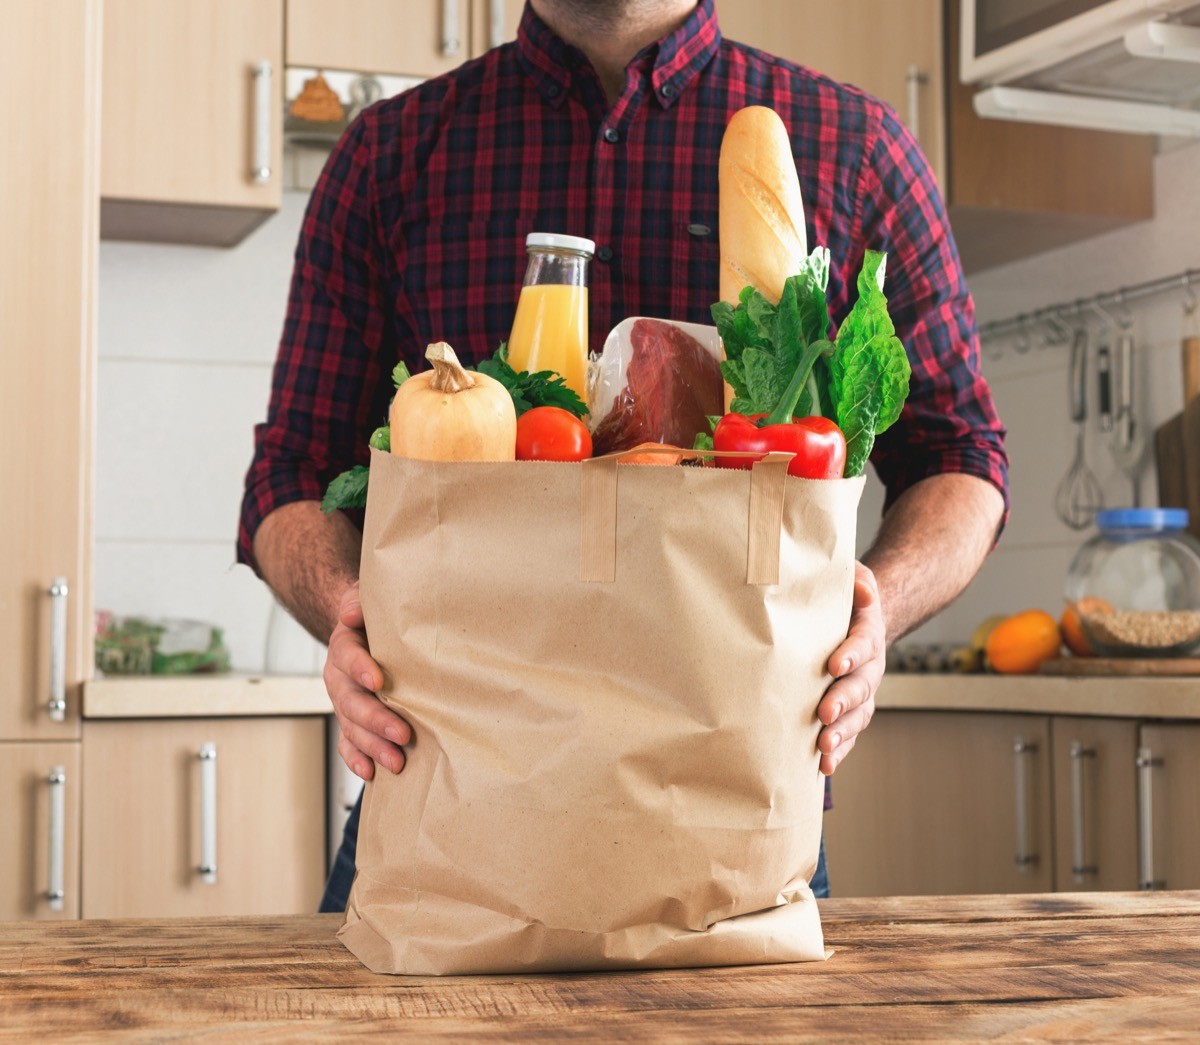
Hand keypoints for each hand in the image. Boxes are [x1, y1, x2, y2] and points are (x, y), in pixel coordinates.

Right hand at [324, 581, 411, 780]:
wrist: (363, 629)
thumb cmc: (374, 616)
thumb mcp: (367, 599)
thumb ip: (359, 602)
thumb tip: (351, 613)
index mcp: (343, 646)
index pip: (347, 655)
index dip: (361, 668)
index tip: (379, 681)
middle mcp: (339, 677)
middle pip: (350, 700)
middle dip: (376, 719)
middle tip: (403, 733)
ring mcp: (343, 701)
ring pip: (351, 726)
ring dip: (372, 745)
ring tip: (396, 761)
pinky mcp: (350, 719)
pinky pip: (347, 742)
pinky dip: (356, 758)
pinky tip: (370, 772)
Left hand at [817, 562, 884, 774]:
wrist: (854, 619)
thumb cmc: (843, 598)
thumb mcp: (850, 578)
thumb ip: (856, 580)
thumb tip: (863, 590)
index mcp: (867, 633)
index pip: (862, 643)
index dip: (851, 654)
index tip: (834, 664)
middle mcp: (870, 666)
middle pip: (862, 686)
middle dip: (843, 700)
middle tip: (824, 712)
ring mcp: (862, 691)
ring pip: (859, 715)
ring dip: (842, 732)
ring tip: (824, 748)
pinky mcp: (850, 710)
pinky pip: (850, 732)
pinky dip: (840, 749)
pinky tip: (824, 765)